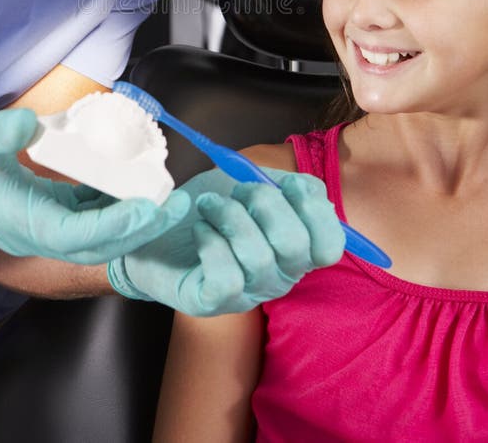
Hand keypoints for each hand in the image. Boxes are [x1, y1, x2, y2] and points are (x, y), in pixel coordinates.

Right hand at [0, 109, 188, 261]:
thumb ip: (0, 131)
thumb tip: (34, 123)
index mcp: (16, 220)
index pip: (72, 235)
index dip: (112, 225)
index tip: (144, 209)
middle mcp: (35, 231)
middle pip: (96, 244)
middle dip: (140, 229)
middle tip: (178, 205)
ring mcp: (44, 225)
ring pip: (98, 235)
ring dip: (136, 220)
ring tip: (170, 196)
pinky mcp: (50, 212)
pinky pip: (90, 216)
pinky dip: (117, 205)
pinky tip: (137, 183)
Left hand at [107, 167, 344, 315]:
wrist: (158, 230)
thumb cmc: (212, 206)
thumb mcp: (252, 183)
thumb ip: (284, 184)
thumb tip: (306, 188)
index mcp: (294, 250)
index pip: (329, 246)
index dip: (315, 211)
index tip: (288, 184)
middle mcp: (278, 277)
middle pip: (295, 245)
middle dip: (267, 204)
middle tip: (239, 189)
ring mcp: (247, 294)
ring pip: (258, 257)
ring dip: (231, 217)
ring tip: (208, 204)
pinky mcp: (212, 303)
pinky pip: (226, 277)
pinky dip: (211, 243)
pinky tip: (200, 229)